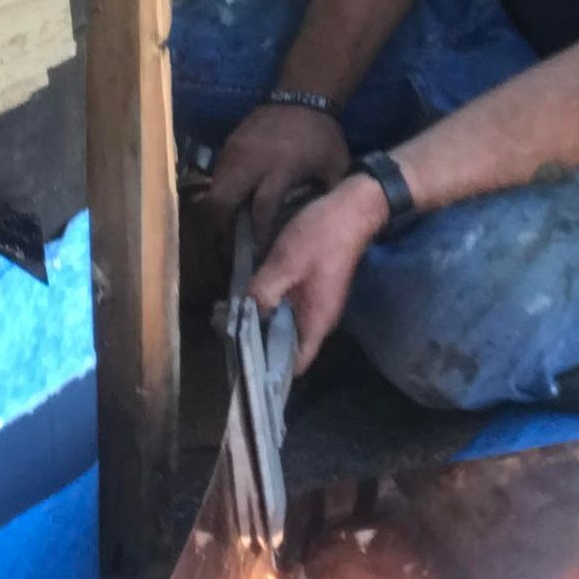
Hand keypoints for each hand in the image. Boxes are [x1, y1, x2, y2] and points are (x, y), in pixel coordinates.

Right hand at [207, 101, 349, 242]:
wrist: (304, 96)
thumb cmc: (322, 136)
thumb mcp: (335, 167)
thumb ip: (327, 195)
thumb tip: (326, 227)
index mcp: (281, 168)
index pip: (260, 208)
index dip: (258, 234)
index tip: (258, 253)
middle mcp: (252, 161)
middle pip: (222, 200)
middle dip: (222, 224)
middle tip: (230, 241)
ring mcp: (236, 150)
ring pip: (214, 187)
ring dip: (219, 207)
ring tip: (228, 225)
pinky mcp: (229, 143)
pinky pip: (217, 172)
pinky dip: (222, 188)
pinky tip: (233, 199)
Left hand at [249, 173, 386, 370]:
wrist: (353, 208)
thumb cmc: (322, 237)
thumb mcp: (286, 264)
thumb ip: (263, 293)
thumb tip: (246, 315)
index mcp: (316, 322)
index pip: (295, 365)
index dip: (269, 370)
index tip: (241, 360)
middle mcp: (319, 320)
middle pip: (286, 345)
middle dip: (256, 339)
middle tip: (225, 324)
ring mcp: (318, 303)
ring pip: (285, 323)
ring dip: (260, 318)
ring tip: (230, 308)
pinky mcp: (314, 288)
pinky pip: (289, 305)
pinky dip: (269, 302)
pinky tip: (249, 290)